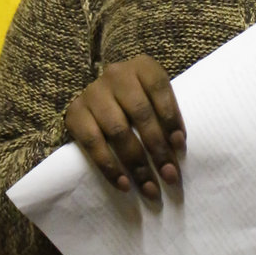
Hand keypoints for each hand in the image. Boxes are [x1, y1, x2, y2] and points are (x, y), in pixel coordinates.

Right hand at [64, 55, 186, 200]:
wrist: (99, 96)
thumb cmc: (137, 101)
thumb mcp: (154, 97)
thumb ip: (164, 114)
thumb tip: (176, 150)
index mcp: (142, 66)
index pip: (159, 88)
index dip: (171, 117)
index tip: (180, 147)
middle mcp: (116, 75)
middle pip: (140, 113)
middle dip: (158, 149)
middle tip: (170, 177)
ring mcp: (93, 92)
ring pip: (118, 131)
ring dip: (136, 164)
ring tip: (149, 188)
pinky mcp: (75, 113)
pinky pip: (93, 143)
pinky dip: (110, 167)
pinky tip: (124, 184)